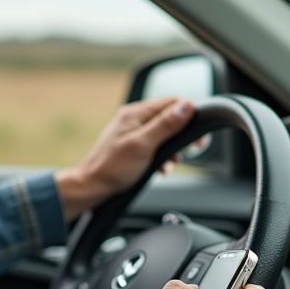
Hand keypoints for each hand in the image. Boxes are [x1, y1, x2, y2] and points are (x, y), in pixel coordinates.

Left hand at [55, 96, 193, 221]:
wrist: (92, 186)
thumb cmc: (113, 168)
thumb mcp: (143, 145)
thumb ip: (165, 125)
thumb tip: (187, 106)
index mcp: (136, 113)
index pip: (172, 102)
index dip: (190, 116)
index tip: (198, 136)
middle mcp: (134, 118)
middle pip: (170, 117)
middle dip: (182, 134)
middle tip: (189, 151)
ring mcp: (132, 131)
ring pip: (164, 132)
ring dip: (172, 148)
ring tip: (171, 162)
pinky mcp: (132, 145)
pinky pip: (155, 144)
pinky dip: (162, 156)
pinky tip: (161, 168)